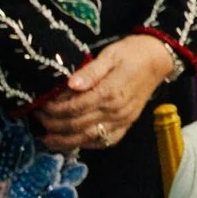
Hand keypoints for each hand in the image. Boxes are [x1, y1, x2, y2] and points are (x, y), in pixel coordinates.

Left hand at [34, 36, 175, 151]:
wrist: (158, 58)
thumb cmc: (131, 53)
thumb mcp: (109, 55)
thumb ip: (90, 71)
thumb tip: (70, 85)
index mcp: (110, 92)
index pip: (74, 108)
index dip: (53, 110)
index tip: (38, 105)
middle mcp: (115, 111)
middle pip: (77, 125)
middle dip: (53, 124)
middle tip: (37, 118)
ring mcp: (122, 121)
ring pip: (88, 138)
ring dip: (65, 141)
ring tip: (46, 138)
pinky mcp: (127, 124)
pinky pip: (104, 141)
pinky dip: (86, 144)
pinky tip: (72, 142)